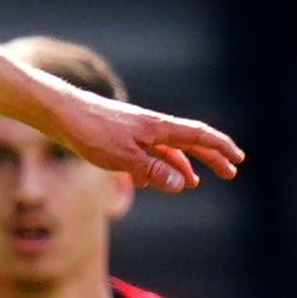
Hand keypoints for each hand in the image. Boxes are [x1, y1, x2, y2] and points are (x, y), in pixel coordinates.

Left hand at [49, 88, 243, 192]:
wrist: (57, 113)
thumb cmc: (90, 131)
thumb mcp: (124, 157)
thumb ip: (153, 171)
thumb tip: (181, 184)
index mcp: (157, 127)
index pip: (199, 135)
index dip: (220, 147)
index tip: (239, 159)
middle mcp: (149, 126)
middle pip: (188, 142)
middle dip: (209, 158)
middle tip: (229, 173)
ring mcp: (132, 131)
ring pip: (164, 149)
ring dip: (179, 166)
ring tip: (190, 184)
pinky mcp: (115, 137)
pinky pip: (141, 153)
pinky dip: (150, 167)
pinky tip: (143, 182)